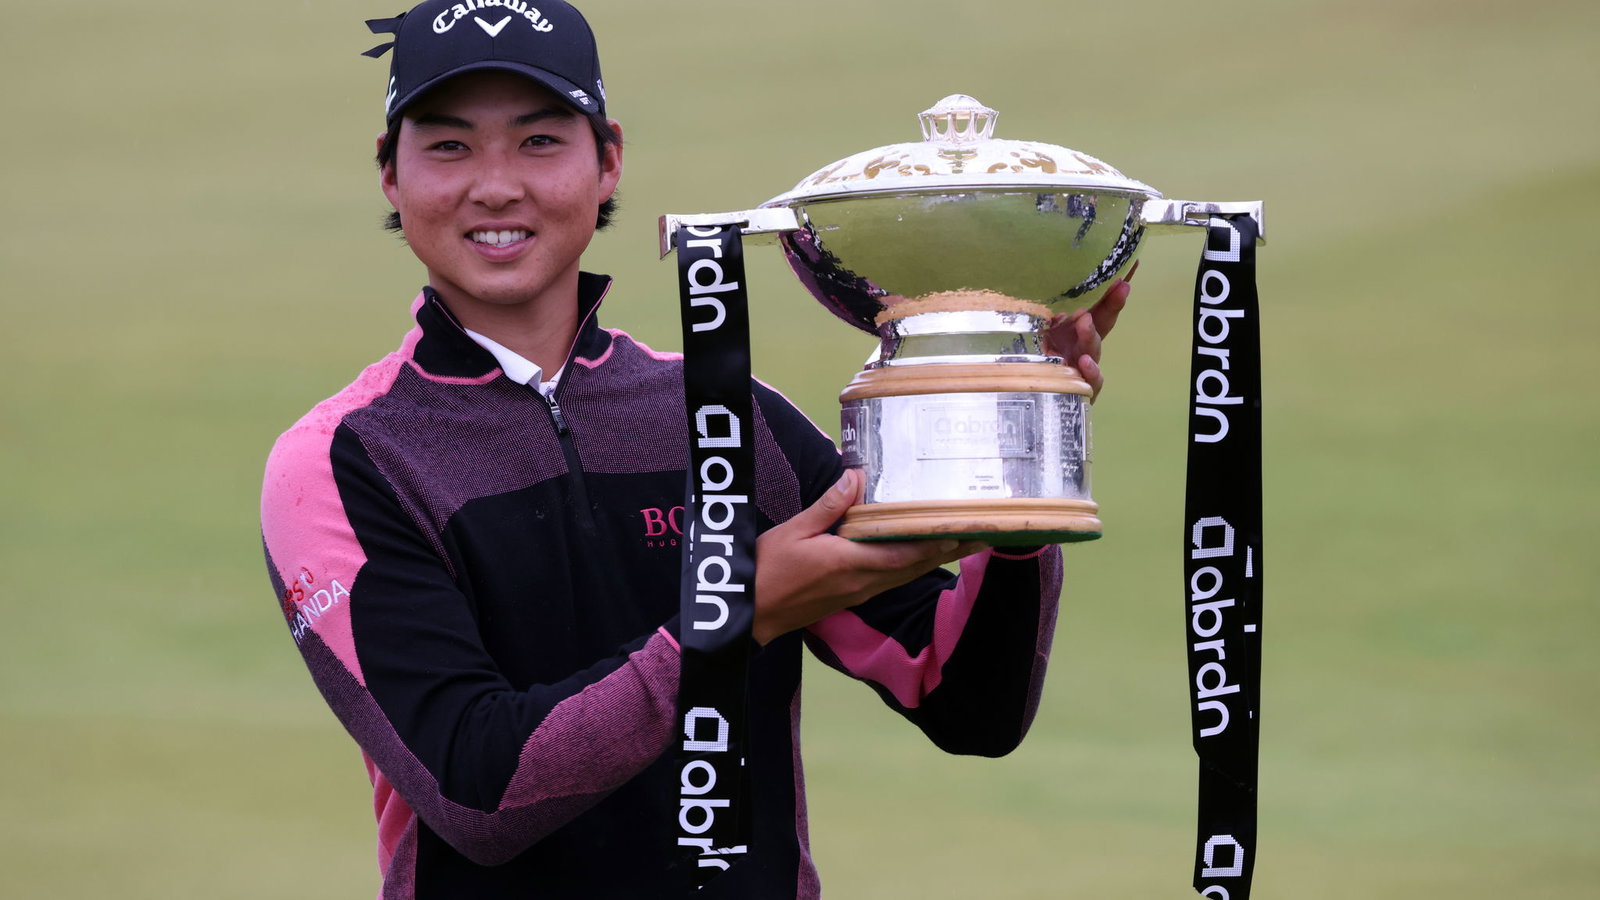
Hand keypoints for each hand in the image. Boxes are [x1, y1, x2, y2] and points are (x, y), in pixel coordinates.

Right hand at [751, 469, 983, 644]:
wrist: (750, 615)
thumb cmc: (767, 572)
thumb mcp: (793, 530)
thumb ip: (828, 506)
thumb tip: (855, 478)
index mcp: (850, 564)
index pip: (905, 554)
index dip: (937, 543)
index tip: (964, 529)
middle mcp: (862, 583)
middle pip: (914, 567)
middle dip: (948, 551)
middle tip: (981, 535)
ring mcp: (857, 593)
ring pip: (904, 575)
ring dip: (933, 560)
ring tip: (960, 545)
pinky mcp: (850, 597)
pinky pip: (890, 579)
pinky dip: (910, 566)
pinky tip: (917, 556)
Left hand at [1042, 261, 1135, 400]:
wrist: (1035, 396)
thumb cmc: (1039, 362)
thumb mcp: (1040, 336)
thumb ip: (1047, 322)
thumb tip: (1056, 313)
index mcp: (1077, 330)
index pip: (1098, 307)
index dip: (1112, 290)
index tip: (1127, 270)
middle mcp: (1084, 345)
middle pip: (1103, 323)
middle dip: (1113, 304)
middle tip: (1120, 286)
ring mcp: (1085, 366)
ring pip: (1093, 349)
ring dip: (1090, 335)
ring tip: (1085, 322)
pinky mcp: (1083, 389)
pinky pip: (1091, 380)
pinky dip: (1090, 371)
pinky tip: (1085, 362)